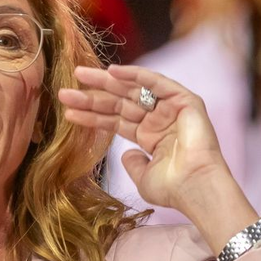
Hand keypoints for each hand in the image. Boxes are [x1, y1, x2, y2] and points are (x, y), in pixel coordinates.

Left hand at [58, 64, 257, 249]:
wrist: (195, 187)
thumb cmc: (173, 188)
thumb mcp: (144, 178)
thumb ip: (132, 164)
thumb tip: (125, 155)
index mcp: (150, 137)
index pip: (115, 121)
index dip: (92, 116)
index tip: (68, 111)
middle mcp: (159, 120)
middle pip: (120, 103)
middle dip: (92, 96)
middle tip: (65, 90)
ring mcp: (171, 108)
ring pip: (133, 90)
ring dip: (106, 82)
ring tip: (80, 75)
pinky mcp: (184, 100)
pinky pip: (156, 82)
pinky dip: (135, 75)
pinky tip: (112, 71)